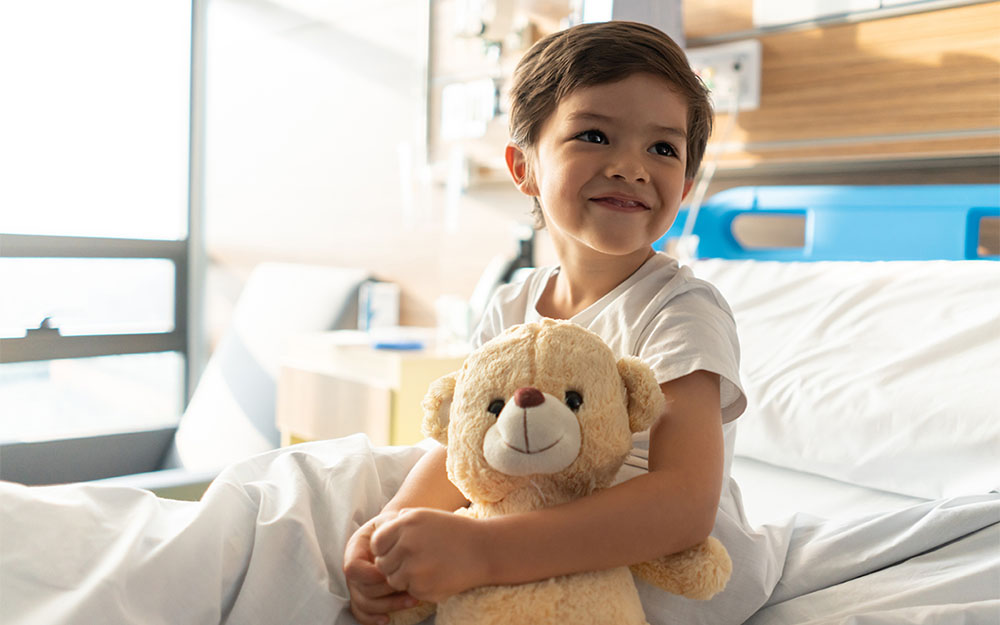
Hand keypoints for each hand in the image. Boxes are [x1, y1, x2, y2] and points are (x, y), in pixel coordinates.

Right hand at [343, 514, 418, 624]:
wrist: (401, 530)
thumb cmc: (398, 526)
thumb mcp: (393, 521)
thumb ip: (390, 528)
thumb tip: (388, 549)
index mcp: (355, 548)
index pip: (353, 568)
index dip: (372, 575)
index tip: (394, 572)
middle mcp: (354, 567)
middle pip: (360, 589)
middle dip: (387, 591)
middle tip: (410, 587)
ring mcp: (357, 583)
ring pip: (362, 603)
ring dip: (388, 605)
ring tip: (413, 600)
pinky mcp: (364, 595)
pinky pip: (361, 613)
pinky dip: (372, 619)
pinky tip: (388, 618)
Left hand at [370, 508, 488, 602]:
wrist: (485, 550)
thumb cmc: (454, 532)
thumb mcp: (427, 515)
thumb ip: (402, 521)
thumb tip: (381, 530)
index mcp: (406, 524)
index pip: (376, 544)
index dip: (385, 549)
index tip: (399, 551)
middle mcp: (407, 545)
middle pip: (383, 565)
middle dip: (395, 565)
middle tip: (416, 561)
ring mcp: (414, 568)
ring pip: (394, 581)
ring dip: (406, 578)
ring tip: (428, 567)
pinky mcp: (423, 588)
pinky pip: (411, 591)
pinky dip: (421, 587)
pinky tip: (437, 576)